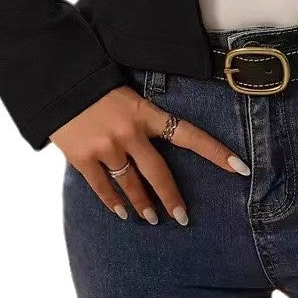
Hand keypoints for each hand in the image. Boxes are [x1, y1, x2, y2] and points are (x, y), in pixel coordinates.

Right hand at [49, 85, 249, 225]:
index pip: (190, 134)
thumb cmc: (97, 83)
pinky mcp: (83, 157)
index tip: (239, 168)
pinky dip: (113, 202)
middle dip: (171, 199)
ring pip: (131, 184)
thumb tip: (160, 139)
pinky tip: (122, 213)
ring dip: (143, 204)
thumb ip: (144, 117)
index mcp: (146, 112)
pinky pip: (102, 187)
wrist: (58, 78)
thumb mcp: (128, 94)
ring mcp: (106, 146)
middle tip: (182, 218)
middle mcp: (130, 131)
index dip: (215, 152)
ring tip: (151, 219)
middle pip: (158, 173)